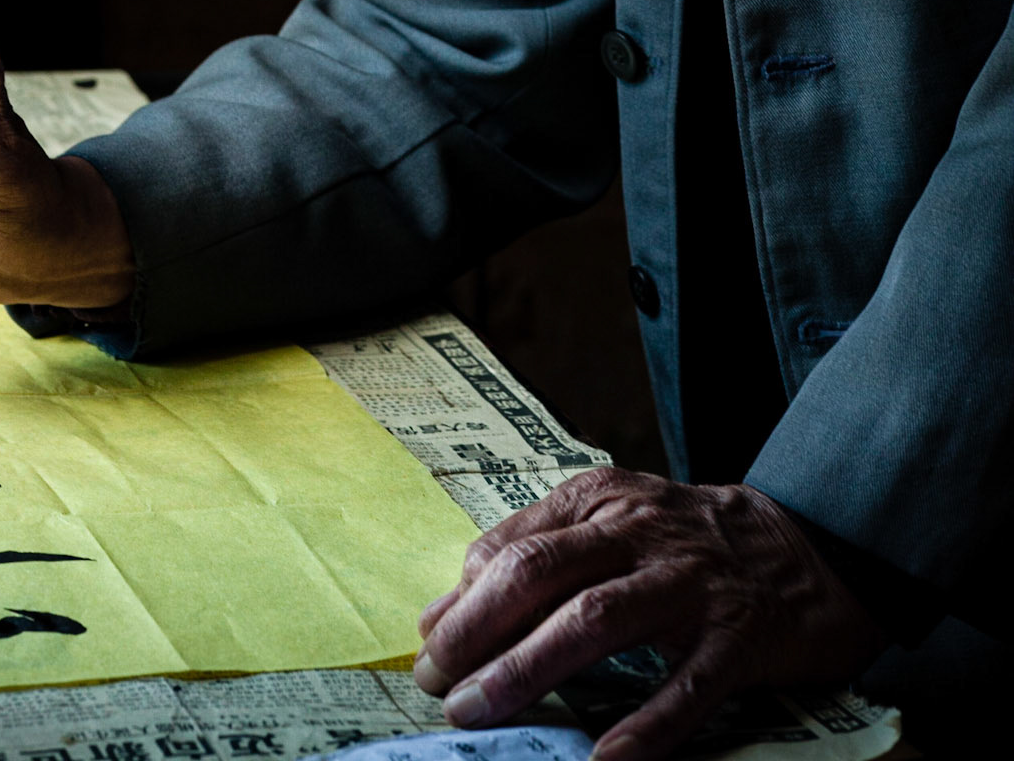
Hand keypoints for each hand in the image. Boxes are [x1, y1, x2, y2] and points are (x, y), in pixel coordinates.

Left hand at [414, 467, 884, 759]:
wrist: (805, 546)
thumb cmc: (682, 544)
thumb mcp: (607, 525)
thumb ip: (530, 556)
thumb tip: (440, 613)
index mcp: (601, 499)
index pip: (514, 546)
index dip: (462, 601)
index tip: (428, 651)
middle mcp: (640, 530)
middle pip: (542, 574)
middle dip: (478, 632)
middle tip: (438, 687)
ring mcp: (691, 582)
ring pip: (597, 620)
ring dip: (530, 669)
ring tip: (482, 713)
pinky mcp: (738, 636)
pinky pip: (685, 687)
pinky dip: (643, 726)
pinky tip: (603, 760)